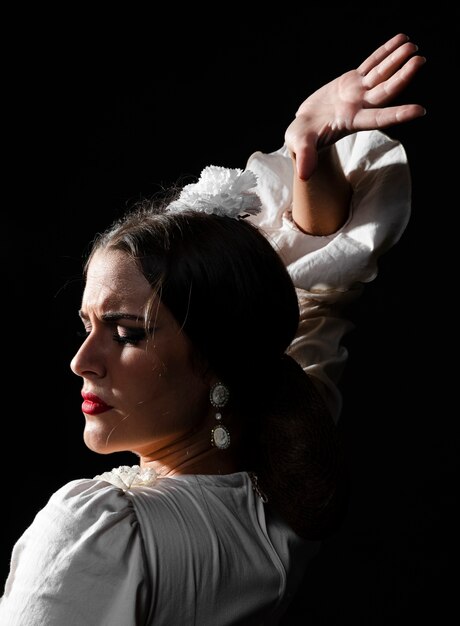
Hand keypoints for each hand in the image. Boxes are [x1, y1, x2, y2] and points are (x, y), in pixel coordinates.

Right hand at [285, 33, 425, 179]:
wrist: (304, 128)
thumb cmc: (302, 140)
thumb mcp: (300, 145)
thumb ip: (305, 156)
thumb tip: (303, 175)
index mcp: (351, 122)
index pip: (378, 118)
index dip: (398, 114)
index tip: (420, 111)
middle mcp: (359, 106)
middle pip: (385, 91)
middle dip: (402, 77)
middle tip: (418, 61)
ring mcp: (358, 93)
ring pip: (381, 74)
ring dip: (397, 60)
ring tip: (412, 46)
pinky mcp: (352, 81)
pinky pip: (371, 63)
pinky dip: (385, 52)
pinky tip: (400, 40)